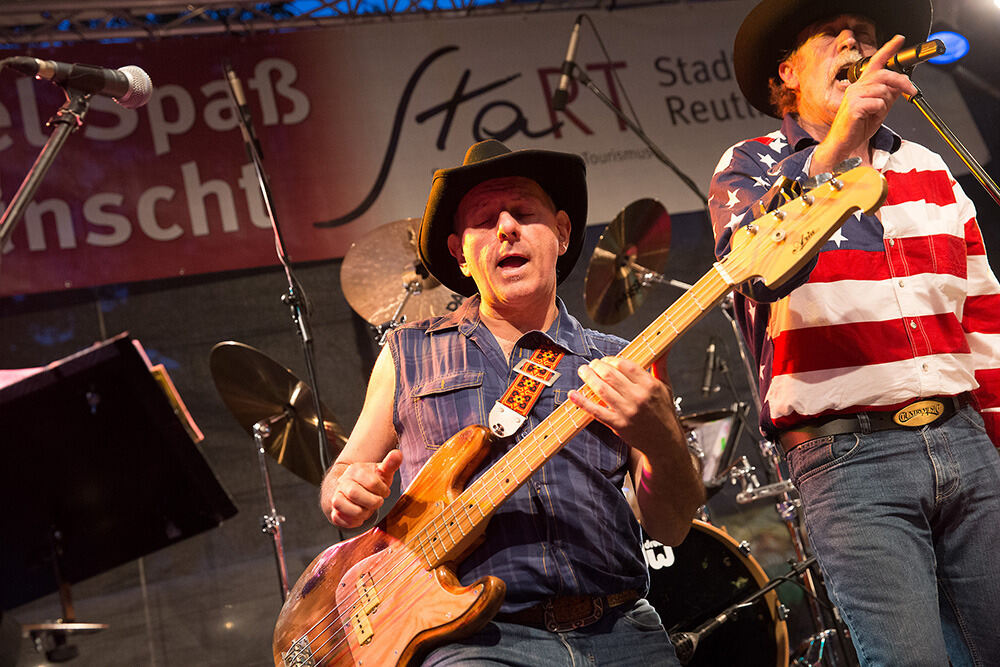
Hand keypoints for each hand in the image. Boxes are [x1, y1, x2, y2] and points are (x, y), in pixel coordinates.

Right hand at [326, 449, 401, 528]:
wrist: (352, 488)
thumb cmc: (371, 481)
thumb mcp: (382, 472)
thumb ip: (390, 463)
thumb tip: (398, 454)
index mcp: (355, 470)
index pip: (371, 481)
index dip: (382, 490)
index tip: (385, 492)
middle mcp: (343, 482)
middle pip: (353, 493)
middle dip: (371, 502)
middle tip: (377, 502)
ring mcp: (336, 496)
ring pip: (340, 504)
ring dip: (359, 512)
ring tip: (367, 511)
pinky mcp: (333, 510)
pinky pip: (337, 518)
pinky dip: (351, 521)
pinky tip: (360, 518)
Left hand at [568, 357, 681, 459]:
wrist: (665, 441)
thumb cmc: (663, 411)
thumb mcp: (665, 386)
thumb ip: (660, 365)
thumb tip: (664, 346)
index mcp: (650, 384)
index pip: (625, 364)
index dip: (611, 360)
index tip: (605, 361)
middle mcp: (638, 396)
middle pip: (610, 374)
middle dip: (597, 366)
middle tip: (591, 365)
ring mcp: (627, 411)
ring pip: (601, 389)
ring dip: (588, 378)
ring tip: (583, 372)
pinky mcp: (618, 424)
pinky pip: (596, 411)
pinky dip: (582, 402)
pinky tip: (573, 394)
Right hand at [815, 35, 918, 171]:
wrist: (842, 143)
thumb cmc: (856, 128)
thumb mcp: (878, 110)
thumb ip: (888, 96)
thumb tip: (900, 86)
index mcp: (861, 86)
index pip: (876, 62)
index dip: (888, 49)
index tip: (899, 39)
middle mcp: (856, 87)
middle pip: (884, 74)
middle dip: (902, 82)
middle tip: (912, 91)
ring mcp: (854, 96)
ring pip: (883, 90)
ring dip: (886, 103)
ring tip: (878, 113)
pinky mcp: (854, 106)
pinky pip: (877, 103)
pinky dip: (879, 112)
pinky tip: (870, 118)